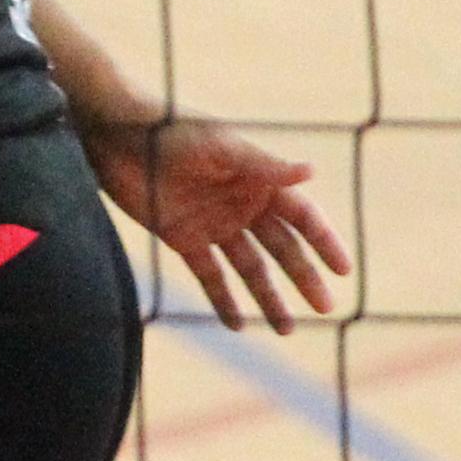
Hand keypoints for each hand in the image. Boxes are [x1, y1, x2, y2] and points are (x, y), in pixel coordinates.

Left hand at [82, 112, 347, 333]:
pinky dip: (223, 300)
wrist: (117, 136)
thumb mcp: (219, 147)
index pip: (303, 217)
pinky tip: (238, 325)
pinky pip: (209, 276)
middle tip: (325, 309)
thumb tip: (311, 171)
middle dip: (304, 278)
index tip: (344, 271)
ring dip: (269, 299)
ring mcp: (215, 224)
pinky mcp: (183, 239)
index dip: (325, 242)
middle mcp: (243, 205)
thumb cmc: (172, 130)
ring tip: (287, 330)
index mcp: (259, 180)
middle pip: (283, 249)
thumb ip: (262, 165)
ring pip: (250, 269)